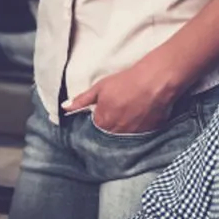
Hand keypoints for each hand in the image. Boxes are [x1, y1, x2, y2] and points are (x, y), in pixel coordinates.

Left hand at [65, 52, 182, 134]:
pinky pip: (139, 136)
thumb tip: (64, 107)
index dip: (97, 120)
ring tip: (128, 114)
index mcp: (103, 122)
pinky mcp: (149, 133)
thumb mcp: (99, 87)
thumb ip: (81, 100)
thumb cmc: (125, 82)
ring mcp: (134, 135)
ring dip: (123, 129)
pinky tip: (139, 117)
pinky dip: (137, 129)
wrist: (154, 81)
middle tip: (116, 112)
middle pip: (108, 135)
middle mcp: (117, 132)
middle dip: (109, 126)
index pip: (94, 129)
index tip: (101, 112)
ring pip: (124, 137)